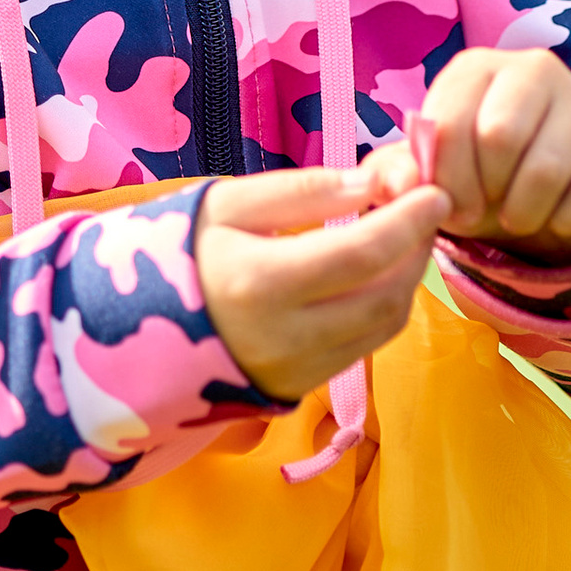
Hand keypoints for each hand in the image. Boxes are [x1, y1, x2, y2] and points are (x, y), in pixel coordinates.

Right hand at [194, 168, 445, 402]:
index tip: (436, 189)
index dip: (408, 221)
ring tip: (403, 237)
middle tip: (424, 208)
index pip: (361, 254)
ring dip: (407, 279)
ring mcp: (294, 371)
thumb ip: (302, 192)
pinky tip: (376, 274)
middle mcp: (283, 338)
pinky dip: (384, 307)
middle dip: (416, 248)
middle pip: (384, 295)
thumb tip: (372, 183)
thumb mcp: (228, 205)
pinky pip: (364, 347)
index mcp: (258, 284)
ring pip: (384, 326)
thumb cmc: (180, 253)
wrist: (134, 327)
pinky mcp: (300, 388)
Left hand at [365, 48, 570, 259]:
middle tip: (488, 211)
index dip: (446, 182)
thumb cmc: (476, 175)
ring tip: (519, 216)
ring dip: (525, 214)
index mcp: (477, 68)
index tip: (452, 209)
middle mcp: (533, 68)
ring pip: (547, 170)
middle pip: (500, 137)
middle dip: (485, 194)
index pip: (451, 123)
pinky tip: (559, 216)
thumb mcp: (427, 176)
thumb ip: (394, 176)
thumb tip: (400, 183)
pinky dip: (567, 222)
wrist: (548, 193)